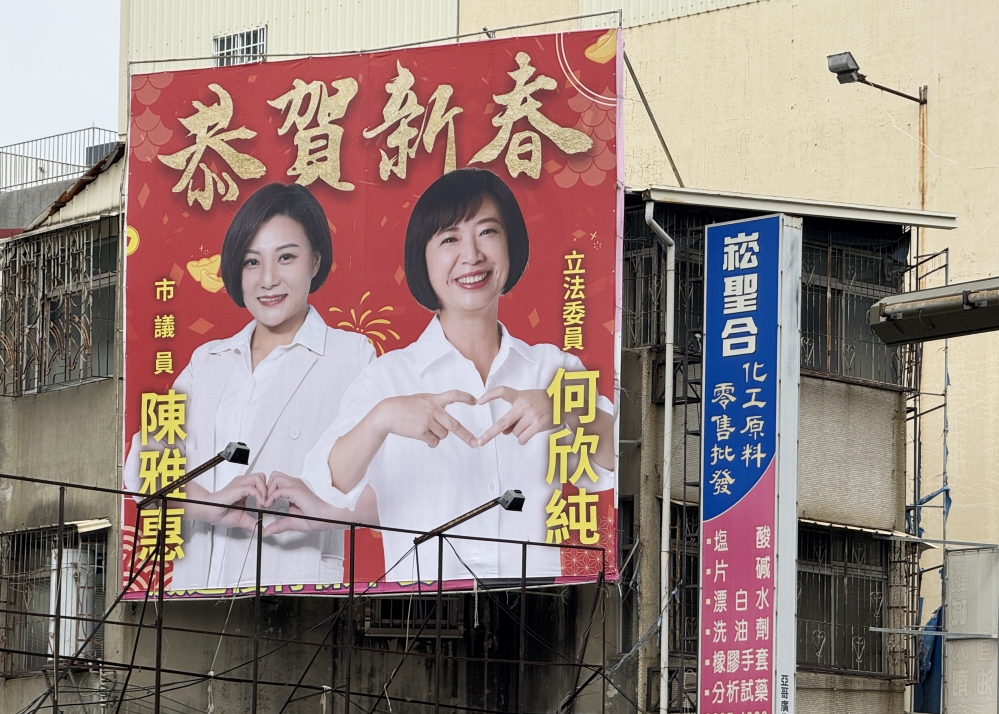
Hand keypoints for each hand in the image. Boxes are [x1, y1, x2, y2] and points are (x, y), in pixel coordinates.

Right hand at [183, 473, 266, 530]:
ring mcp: (240, 484)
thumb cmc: (219, 513)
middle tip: (266, 502)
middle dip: (268, 489)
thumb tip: (262, 530)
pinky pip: (252, 487)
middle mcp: (243, 484)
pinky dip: (259, 495)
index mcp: (244, 489)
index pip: (261, 483)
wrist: (208, 512)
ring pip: (259, 478)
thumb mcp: (242, 519)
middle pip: (262, 477)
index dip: (267, 492)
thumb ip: (252, 523)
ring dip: (264, 491)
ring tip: (262, 503)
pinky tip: (259, 503)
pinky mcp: (237, 488)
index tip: (267, 504)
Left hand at [262, 472, 377, 535]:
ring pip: (275, 478)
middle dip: (267, 488)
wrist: (327, 518)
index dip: (268, 491)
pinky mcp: (296, 491)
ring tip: (268, 503)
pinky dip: (271, 497)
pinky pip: (278, 489)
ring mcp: (296, 486)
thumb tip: (267, 530)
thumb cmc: (316, 517)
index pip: (276, 482)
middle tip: (265, 501)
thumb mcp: (291, 522)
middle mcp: (295, 484)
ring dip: (268, 490)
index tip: (266, 503)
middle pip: (274, 476)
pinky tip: (271, 505)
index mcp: (294, 489)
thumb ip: (278, 525)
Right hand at [374, 390, 477, 447]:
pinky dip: (431, 442)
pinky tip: (423, 437)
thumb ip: (435, 406)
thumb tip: (446, 424)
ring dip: (438, 436)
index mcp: (434, 399)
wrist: (388, 413)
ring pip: (443, 435)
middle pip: (454, 425)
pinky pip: (433, 441)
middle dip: (465, 435)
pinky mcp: (421, 431)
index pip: (453, 395)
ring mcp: (427, 421)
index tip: (476, 401)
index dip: (466, 398)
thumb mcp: (422, 400)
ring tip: (426, 430)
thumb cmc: (405, 406)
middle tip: (474, 443)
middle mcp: (433, 409)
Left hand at [476, 387, 554, 446]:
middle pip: (503, 422)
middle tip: (481, 441)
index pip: (502, 391)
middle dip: (490, 433)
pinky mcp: (538, 424)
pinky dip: (523, 440)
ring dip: (519, 433)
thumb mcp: (529, 402)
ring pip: (515, 432)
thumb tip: (505, 432)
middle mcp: (524, 405)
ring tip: (528, 426)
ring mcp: (531, 415)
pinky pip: (523, 438)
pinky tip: (528, 435)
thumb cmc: (546, 402)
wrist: (565, 402)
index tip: (479, 401)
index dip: (489, 396)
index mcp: (521, 396)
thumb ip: (516, 414)